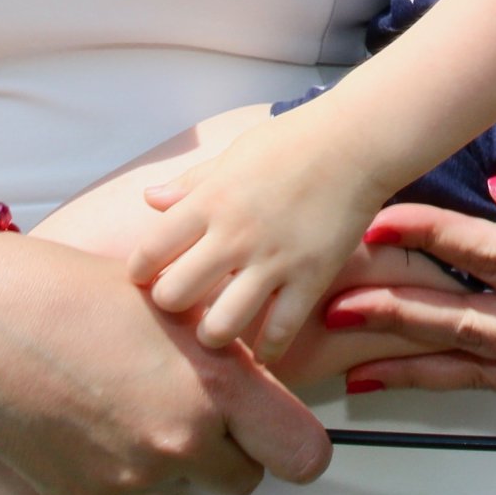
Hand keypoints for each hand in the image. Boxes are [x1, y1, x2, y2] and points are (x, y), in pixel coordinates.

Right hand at [0, 234, 329, 494]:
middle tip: (193, 409)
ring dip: (169, 454)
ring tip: (125, 396)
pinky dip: (120, 463)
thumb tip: (257, 387)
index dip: (291, 443)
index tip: (279, 433)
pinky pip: (131, 491)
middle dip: (229, 451)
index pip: (302, 452)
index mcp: (216, 382)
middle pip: (245, 479)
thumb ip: (226, 356)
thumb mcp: (175, 306)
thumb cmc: (76, 296)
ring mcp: (136, 475)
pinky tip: (91, 414)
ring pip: (184, 482)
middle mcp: (183, 438)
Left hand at [132, 107, 391, 358]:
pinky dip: (267, 350)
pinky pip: (280, 330)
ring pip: (221, 325)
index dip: (140, 272)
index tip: (147, 278)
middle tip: (183, 305)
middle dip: (170, 306)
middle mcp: (234, 235)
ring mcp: (273, 261)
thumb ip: (192, 184)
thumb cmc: (292, 142)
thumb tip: (150, 199)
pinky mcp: (310, 278)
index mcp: (210, 200)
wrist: (355, 142)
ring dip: (211, 335)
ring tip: (216, 331)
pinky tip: (262, 352)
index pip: (150, 250)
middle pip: (175, 295)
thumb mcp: (233, 155)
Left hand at [314, 147, 495, 393]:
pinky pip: (490, 376)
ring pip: (471, 361)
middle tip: (332, 298)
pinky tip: (388, 378)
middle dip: (395, 308)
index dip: (431, 233)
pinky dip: (438, 376)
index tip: (376, 217)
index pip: (494, 257)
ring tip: (341, 348)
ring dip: (404, 354)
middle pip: (467, 322)